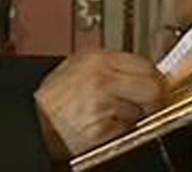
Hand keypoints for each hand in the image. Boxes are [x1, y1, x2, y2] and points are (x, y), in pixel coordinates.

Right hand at [34, 50, 165, 158]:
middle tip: (144, 106)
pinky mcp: (102, 128)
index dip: (153, 78)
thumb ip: (111, 66)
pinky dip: (120, 132)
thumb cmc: (54, 98)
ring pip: (141, 111)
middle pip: (152, 86)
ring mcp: (102, 103)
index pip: (145, 64)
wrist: (35, 122)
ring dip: (132, 117)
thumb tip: (143, 71)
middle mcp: (101, 78)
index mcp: (96, 58)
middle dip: (152, 99)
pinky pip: (127, 130)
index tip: (156, 85)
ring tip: (110, 114)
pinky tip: (103, 126)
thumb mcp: (80, 67)